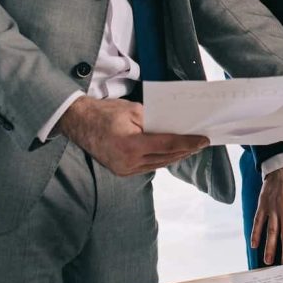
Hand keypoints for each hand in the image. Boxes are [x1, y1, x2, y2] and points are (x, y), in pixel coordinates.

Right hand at [56, 97, 207, 175]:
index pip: (168, 145)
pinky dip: (161, 159)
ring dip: (175, 156)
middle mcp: (128, 162)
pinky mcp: (122, 172)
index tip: (204, 140)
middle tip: (201, 143)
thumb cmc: (106, 112)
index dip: (188, 143)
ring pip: (158, 164)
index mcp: (131, 145)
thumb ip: (155, 120)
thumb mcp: (133, 110)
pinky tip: (171, 153)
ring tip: (190, 148)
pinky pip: (148, 166)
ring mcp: (124, 170)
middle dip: (185, 150)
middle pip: (166, 158)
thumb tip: (175, 126)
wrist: (79, 122)